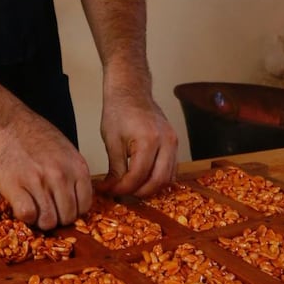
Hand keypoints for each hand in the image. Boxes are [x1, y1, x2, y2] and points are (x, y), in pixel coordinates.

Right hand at [0, 109, 92, 230]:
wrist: (10, 124)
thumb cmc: (38, 137)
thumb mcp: (68, 152)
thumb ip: (75, 176)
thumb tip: (79, 203)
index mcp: (77, 168)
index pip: (85, 206)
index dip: (74, 211)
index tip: (64, 208)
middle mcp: (61, 176)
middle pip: (68, 217)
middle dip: (58, 218)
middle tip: (47, 210)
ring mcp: (39, 181)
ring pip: (49, 220)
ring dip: (41, 220)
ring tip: (35, 208)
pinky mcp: (16, 186)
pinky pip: (28, 215)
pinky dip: (26, 216)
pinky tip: (23, 205)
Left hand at [97, 71, 178, 196]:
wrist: (131, 91)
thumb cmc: (119, 111)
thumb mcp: (112, 142)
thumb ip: (115, 169)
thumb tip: (112, 189)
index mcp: (148, 140)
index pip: (137, 176)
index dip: (122, 187)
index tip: (108, 190)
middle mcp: (166, 142)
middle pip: (157, 181)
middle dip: (138, 192)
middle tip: (120, 192)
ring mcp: (174, 142)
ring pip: (168, 178)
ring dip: (150, 187)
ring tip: (131, 187)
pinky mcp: (175, 143)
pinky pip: (172, 169)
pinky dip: (159, 178)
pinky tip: (143, 179)